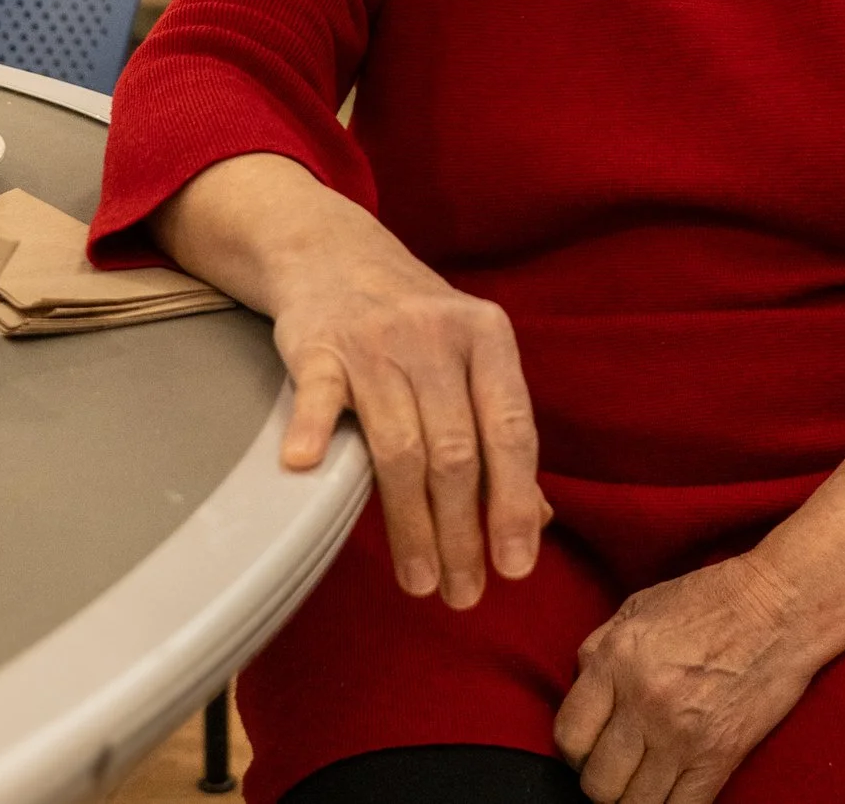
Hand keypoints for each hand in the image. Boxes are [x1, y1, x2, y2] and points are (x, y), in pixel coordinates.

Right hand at [267, 205, 546, 608]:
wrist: (334, 252)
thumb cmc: (415, 325)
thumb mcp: (471, 360)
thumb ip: (500, 433)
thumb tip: (536, 522)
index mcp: (488, 338)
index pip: (511, 430)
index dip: (513, 504)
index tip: (513, 567)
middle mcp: (437, 336)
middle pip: (455, 450)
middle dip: (461, 532)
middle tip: (462, 592)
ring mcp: (375, 340)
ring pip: (399, 444)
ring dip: (409, 522)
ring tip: (419, 580)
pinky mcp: (318, 344)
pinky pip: (321, 393)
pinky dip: (315, 430)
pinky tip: (307, 470)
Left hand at [555, 555, 815, 803]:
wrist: (780, 607)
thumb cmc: (710, 601)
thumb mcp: (639, 608)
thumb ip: (599, 651)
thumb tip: (578, 693)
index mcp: (616, 660)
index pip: (569, 738)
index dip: (574, 749)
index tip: (589, 745)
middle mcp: (644, 701)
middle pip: (597, 782)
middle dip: (600, 778)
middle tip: (617, 764)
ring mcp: (682, 735)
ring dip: (632, 798)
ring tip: (643, 779)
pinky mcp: (720, 757)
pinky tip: (670, 791)